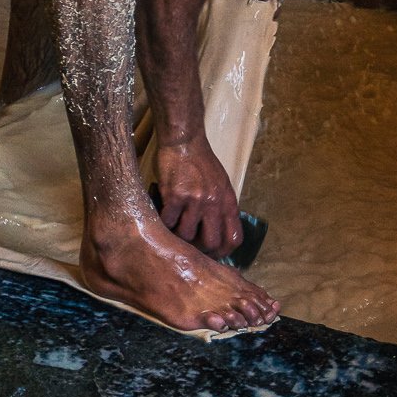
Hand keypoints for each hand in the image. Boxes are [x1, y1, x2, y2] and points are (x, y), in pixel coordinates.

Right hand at [155, 138, 242, 257]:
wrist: (184, 142)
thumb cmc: (201, 162)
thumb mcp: (221, 183)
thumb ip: (221, 207)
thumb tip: (217, 233)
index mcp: (228, 201)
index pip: (234, 237)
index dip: (224, 252)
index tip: (213, 254)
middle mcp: (214, 203)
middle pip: (211, 243)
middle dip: (200, 250)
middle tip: (190, 246)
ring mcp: (195, 200)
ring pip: (187, 235)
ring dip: (178, 236)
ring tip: (173, 229)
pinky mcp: (175, 196)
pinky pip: (168, 222)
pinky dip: (164, 223)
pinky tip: (162, 217)